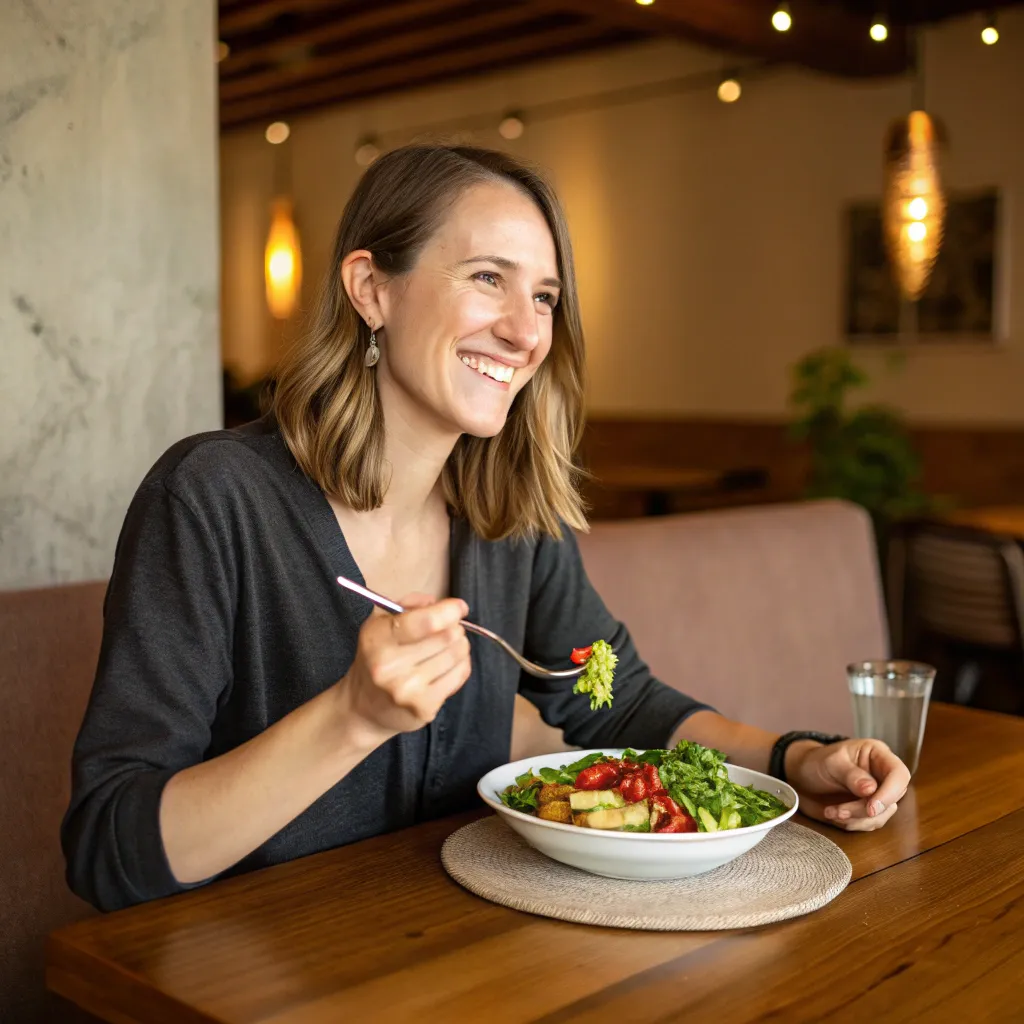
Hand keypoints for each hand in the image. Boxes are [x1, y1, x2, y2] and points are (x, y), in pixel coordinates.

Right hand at [338, 594, 471, 746]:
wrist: (364, 709)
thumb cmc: (377, 660)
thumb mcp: (380, 625)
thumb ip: (407, 605)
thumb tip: (436, 602)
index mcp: (376, 638)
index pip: (426, 621)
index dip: (449, 611)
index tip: (459, 608)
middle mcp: (389, 665)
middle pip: (447, 636)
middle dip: (455, 628)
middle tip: (450, 630)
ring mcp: (407, 689)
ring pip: (456, 654)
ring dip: (459, 646)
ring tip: (447, 648)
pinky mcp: (423, 707)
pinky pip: (459, 675)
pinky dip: (461, 666)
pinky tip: (448, 666)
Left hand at [787, 738, 910, 831]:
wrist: (800, 778)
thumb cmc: (816, 762)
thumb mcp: (830, 763)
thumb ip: (850, 775)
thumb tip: (871, 789)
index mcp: (877, 755)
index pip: (899, 774)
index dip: (890, 793)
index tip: (871, 807)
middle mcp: (881, 775)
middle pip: (891, 799)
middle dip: (865, 810)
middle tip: (840, 811)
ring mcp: (876, 795)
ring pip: (881, 816)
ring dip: (856, 819)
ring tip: (831, 812)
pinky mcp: (867, 811)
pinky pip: (869, 824)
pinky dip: (852, 824)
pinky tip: (833, 815)